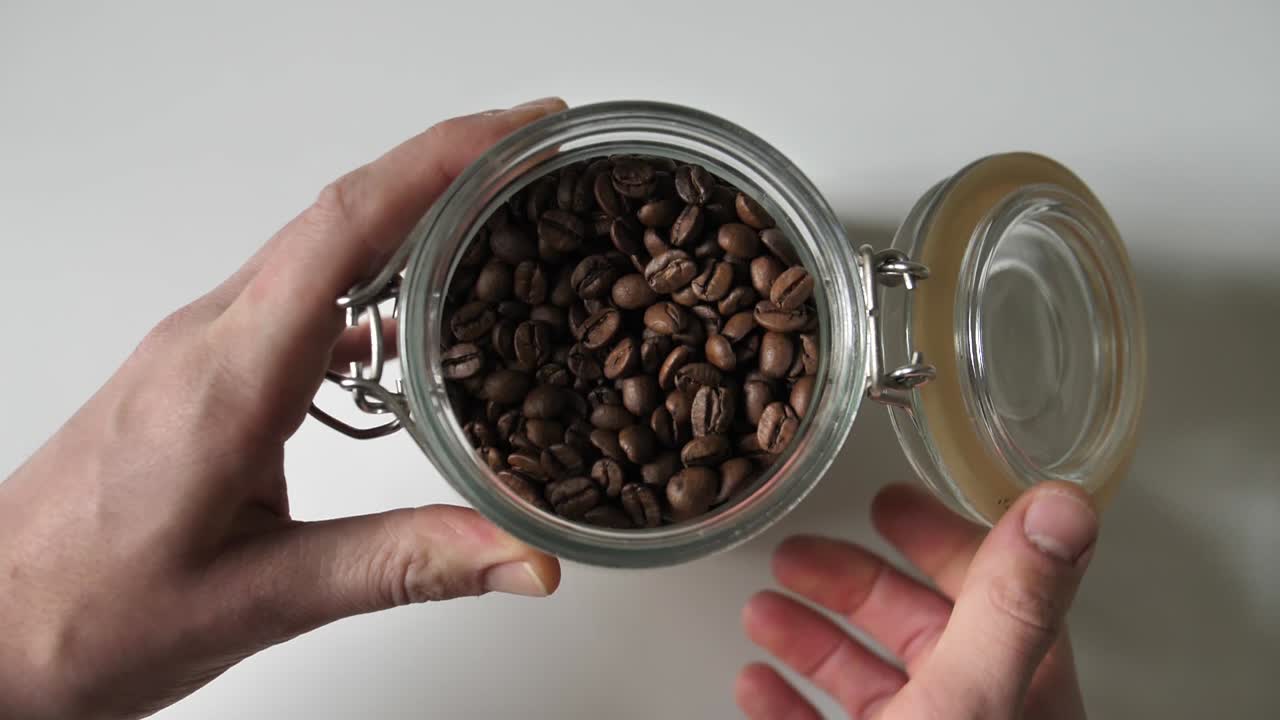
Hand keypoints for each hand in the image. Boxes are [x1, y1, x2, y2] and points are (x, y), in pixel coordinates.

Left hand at [0, 98, 568, 719]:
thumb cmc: (87, 613)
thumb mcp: (264, 597)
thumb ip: (404, 565)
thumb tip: (522, 554)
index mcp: (227, 376)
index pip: (343, 228)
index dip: (438, 163)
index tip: (515, 130)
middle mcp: (209, 338)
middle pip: (337, 213)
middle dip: (443, 165)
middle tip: (532, 155)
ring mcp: (198, 347)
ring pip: (314, 247)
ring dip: (405, 214)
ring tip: (492, 215)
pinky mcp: (196, 369)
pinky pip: (291, 292)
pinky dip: (362, 276)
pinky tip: (406, 317)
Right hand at [737, 482, 1098, 719]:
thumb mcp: (972, 695)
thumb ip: (1009, 601)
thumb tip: (1062, 506)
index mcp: (1018, 688)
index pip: (988, 590)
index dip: (937, 537)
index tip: (890, 502)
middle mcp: (976, 715)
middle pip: (916, 628)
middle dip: (850, 583)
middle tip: (798, 552)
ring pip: (866, 679)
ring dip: (810, 637)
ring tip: (761, 610)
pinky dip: (787, 702)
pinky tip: (757, 684)